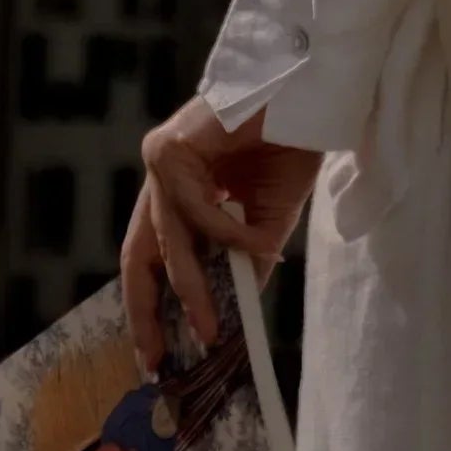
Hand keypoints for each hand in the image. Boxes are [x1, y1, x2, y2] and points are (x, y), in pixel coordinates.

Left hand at [120, 99, 321, 370]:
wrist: (313, 91)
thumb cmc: (294, 140)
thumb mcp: (270, 214)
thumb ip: (247, 255)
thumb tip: (234, 307)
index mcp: (183, 188)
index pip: (153, 253)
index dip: (154, 304)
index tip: (159, 352)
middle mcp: (164, 174)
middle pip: (137, 255)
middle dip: (145, 311)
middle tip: (154, 360)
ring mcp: (163, 160)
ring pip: (167, 240)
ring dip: (191, 288)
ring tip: (213, 325)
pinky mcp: (171, 149)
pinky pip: (194, 210)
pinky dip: (226, 233)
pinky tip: (256, 243)